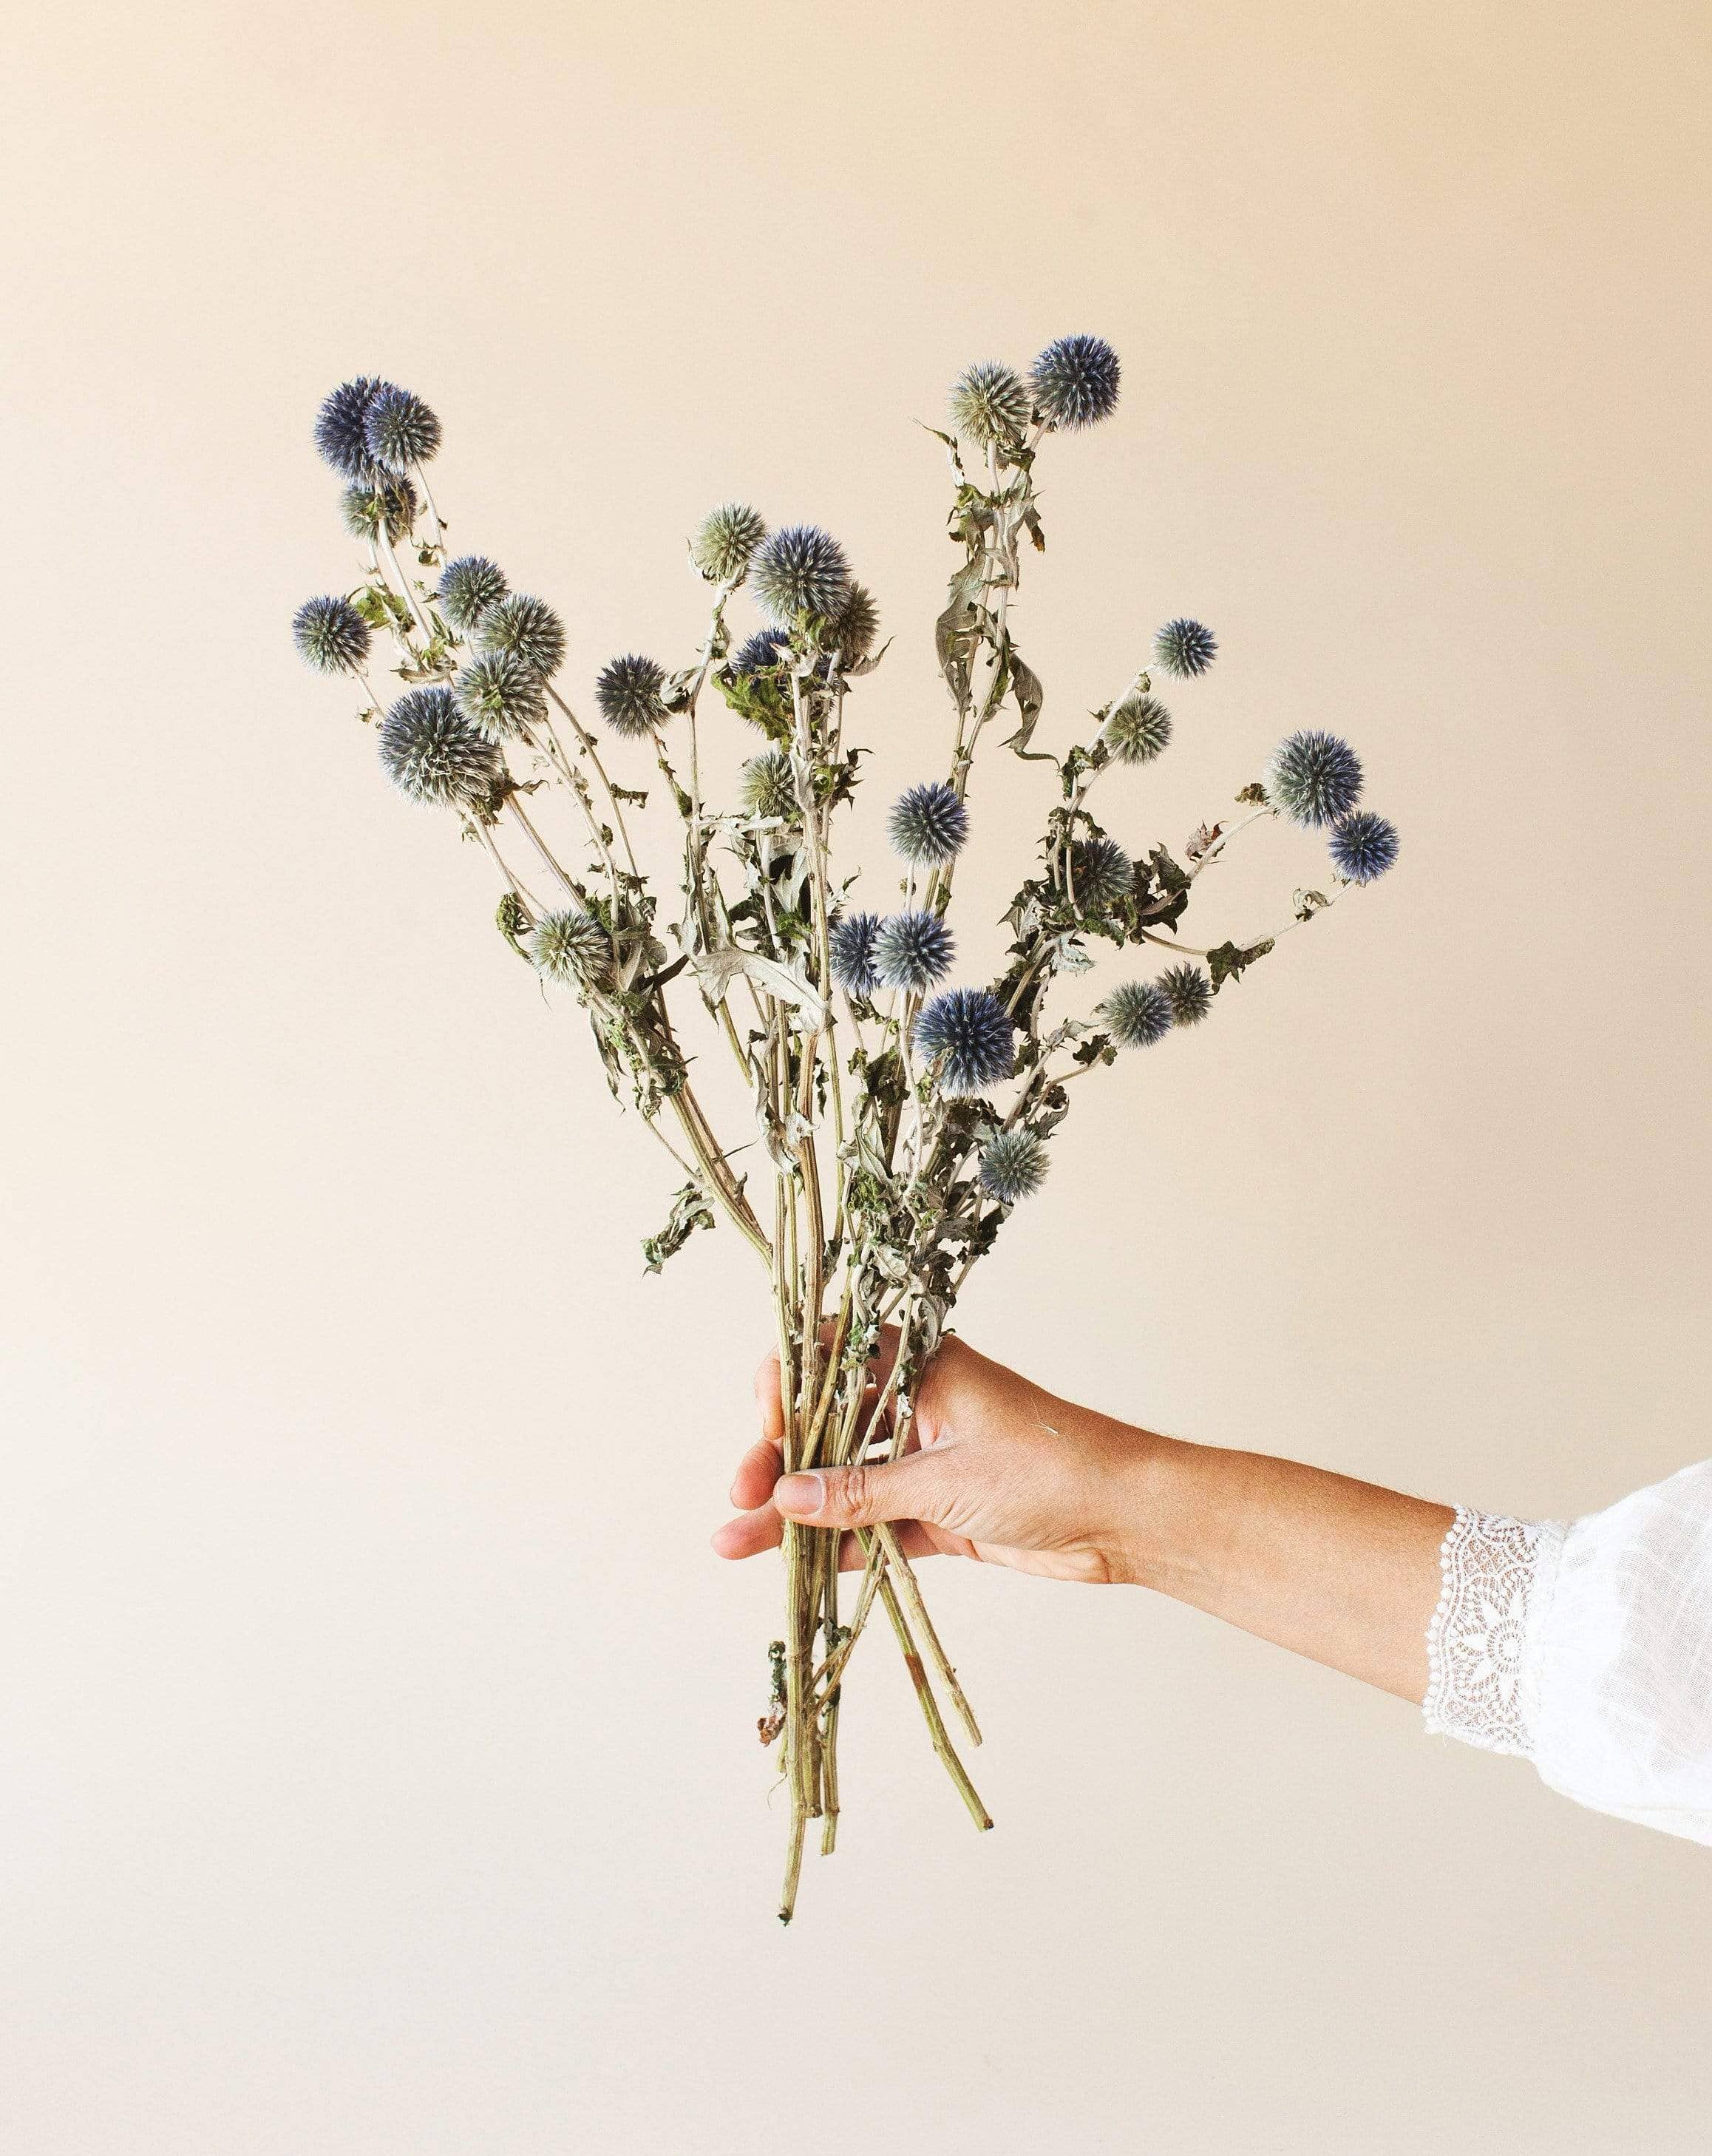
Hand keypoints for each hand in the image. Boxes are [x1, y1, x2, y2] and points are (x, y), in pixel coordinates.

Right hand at [711, 1330, 1161, 1583]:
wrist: (1125, 1518)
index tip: (767, 1427)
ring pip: (842, 1480)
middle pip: (826, 1426)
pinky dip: (836, 1543)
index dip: (788, 1387)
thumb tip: (785, 1497)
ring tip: (736, 1542)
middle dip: (777, 1460)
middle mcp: (917, 1405)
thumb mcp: (945, 1480)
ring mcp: (926, 1460)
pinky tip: (793, 1565)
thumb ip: (860, 1492)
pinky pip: (872, 1524)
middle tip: (740, 1496)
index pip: (832, 1358)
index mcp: (921, 1366)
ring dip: (795, 1510)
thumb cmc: (1049, 1469)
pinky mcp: (939, 1512)